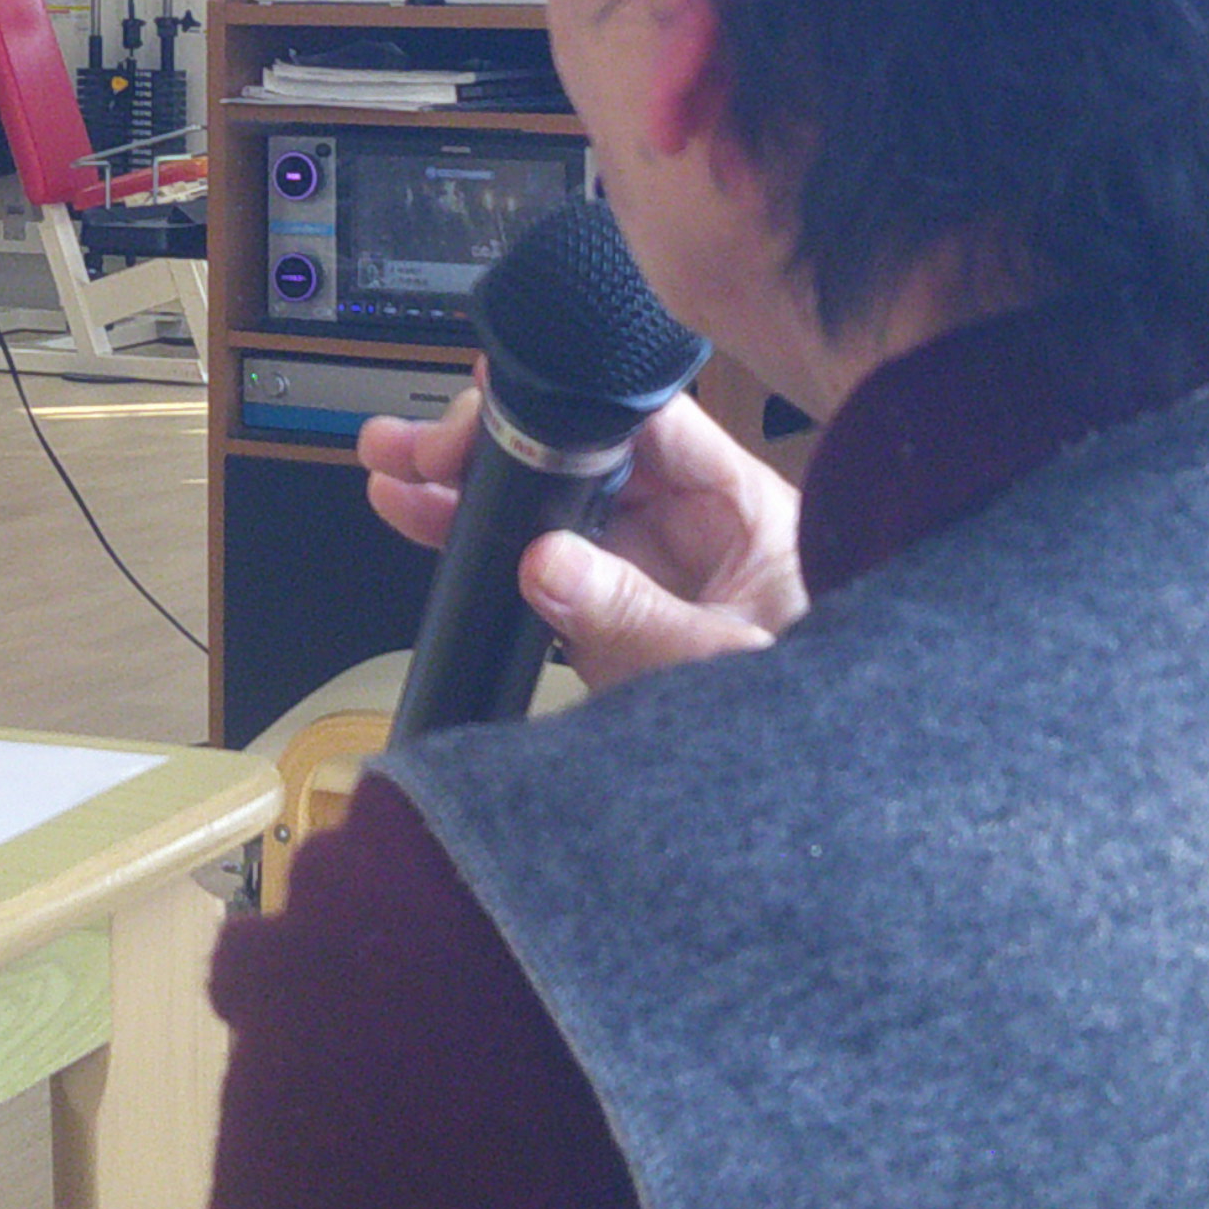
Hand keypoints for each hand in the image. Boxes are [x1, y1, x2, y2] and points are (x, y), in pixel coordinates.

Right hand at [361, 384, 806, 691]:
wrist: (809, 809)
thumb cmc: (814, 716)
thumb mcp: (722, 662)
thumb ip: (636, 616)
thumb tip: (547, 565)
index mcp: (738, 509)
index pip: (650, 426)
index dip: (574, 403)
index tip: (507, 400)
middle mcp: (684, 527)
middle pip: (578, 453)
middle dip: (497, 440)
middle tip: (430, 447)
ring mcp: (639, 568)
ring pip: (543, 503)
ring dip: (467, 483)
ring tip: (394, 466)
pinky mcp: (605, 613)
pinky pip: (530, 563)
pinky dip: (473, 540)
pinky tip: (418, 516)